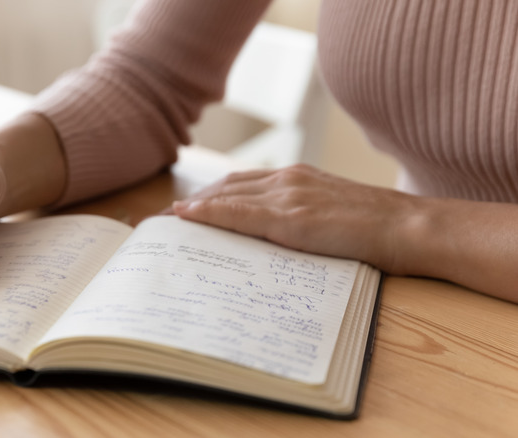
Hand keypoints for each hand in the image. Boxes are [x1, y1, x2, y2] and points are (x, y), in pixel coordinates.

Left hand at [172, 164, 421, 272]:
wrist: (406, 228)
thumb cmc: (371, 228)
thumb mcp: (326, 214)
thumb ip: (294, 217)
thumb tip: (263, 237)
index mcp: (294, 178)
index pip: (238, 183)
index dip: (206, 195)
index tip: (181, 210)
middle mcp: (287, 179)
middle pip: (224, 185)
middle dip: (191, 201)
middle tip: (162, 220)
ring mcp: (289, 195)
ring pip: (227, 196)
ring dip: (192, 208)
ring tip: (164, 223)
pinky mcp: (293, 217)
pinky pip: (241, 213)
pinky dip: (211, 212)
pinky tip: (187, 217)